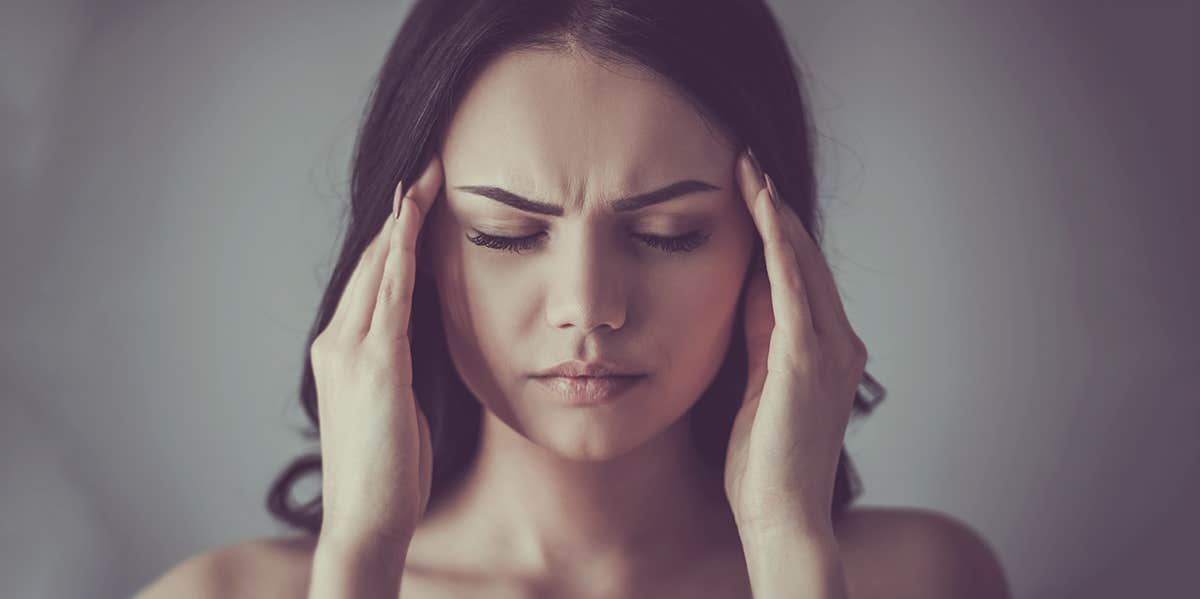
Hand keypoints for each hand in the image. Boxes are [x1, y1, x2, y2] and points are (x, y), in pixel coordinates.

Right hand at [309, 154, 443, 546]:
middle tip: (426, 165)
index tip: (417, 195)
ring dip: (403, 217)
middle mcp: (337, 340)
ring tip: (426, 174)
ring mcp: (351, 350)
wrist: (367, 518)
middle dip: (399, 210)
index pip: (371, 276)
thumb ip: (399, 363)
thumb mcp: (394, 404)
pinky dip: (401, 252)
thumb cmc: (387, 469)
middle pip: (372, 260)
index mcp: (340, 350)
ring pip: (378, 266)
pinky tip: (414, 219)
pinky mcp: (374, 365)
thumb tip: (419, 335)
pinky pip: (390, 294)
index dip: (393, 232)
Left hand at [724, 148, 868, 538]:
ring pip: (801, 262)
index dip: (775, 231)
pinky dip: (777, 244)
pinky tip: (762, 207)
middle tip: (746, 160)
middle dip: (775, 208)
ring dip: (775, 212)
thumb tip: (746, 292)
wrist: (780, 515)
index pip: (797, 276)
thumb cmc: (763, 464)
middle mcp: (837, 342)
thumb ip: (758, 338)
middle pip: (803, 259)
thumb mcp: (755, 387)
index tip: (749, 190)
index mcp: (825, 351)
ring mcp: (828, 349)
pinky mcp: (806, 358)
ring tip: (749, 168)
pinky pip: (792, 286)